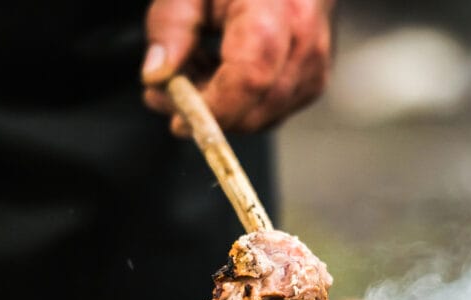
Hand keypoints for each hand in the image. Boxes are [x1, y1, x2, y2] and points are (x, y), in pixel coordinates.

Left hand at [141, 0, 333, 133]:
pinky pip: (270, 113)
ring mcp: (314, 65)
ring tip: (193, 68)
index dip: (212, 109)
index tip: (177, 119)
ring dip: (220, 108)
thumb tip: (157, 78)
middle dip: (207, 113)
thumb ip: (170, 27)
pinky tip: (218, 73)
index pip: (249, 78)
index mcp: (275, 10)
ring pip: (260, 118)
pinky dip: (238, 105)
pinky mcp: (312, 81)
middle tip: (166, 92)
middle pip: (255, 109)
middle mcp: (304, 41)